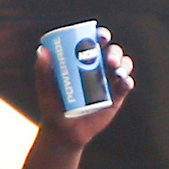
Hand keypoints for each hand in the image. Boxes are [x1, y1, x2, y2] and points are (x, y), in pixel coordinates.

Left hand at [34, 27, 133, 147]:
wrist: (63, 133)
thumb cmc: (52, 108)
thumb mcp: (46, 90)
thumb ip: (43, 71)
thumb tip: (41, 50)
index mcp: (83, 61)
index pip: (95, 43)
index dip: (101, 35)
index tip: (100, 36)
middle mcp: (99, 67)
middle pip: (112, 52)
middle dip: (114, 52)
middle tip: (108, 59)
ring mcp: (109, 81)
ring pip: (123, 65)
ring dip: (123, 65)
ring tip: (115, 73)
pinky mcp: (116, 96)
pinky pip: (126, 85)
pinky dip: (127, 81)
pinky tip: (123, 82)